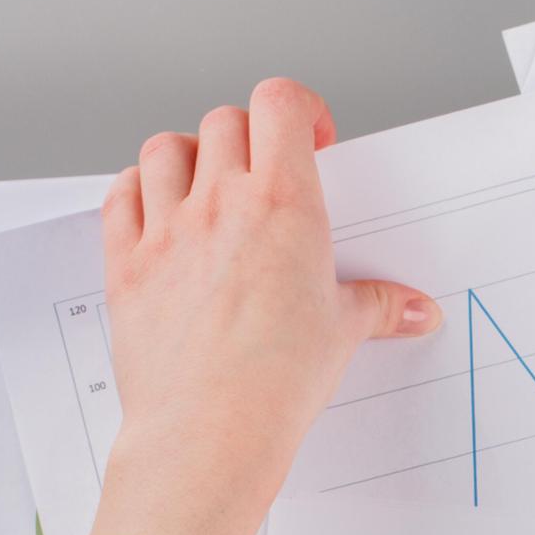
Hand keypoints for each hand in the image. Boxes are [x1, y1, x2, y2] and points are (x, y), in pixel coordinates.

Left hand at [87, 78, 441, 534]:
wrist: (209, 431)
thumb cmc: (275, 383)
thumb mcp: (342, 334)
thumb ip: (379, 306)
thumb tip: (414, 309)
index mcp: (283, 205)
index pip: (280, 104)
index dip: (298, 109)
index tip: (311, 138)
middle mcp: (221, 203)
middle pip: (225, 121)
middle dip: (250, 137)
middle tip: (266, 171)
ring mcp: (167, 230)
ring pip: (165, 149)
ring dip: (189, 156)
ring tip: (209, 186)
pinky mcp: (127, 263)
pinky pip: (119, 197)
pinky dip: (137, 193)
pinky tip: (159, 215)